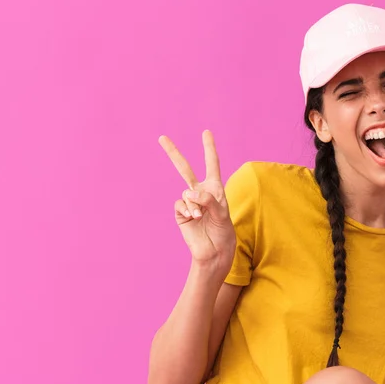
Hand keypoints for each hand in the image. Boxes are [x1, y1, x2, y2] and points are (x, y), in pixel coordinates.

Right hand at [158, 130, 235, 270]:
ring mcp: (189, 202)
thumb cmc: (223, 231)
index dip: (209, 148)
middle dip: (173, 153)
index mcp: (214, 188)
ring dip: (195, 204)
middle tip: (161, 137)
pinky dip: (187, 209)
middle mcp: (200, 192)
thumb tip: (188, 192)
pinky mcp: (181, 213)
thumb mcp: (222, 213)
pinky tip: (193, 217)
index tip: (206, 132)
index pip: (211, 164)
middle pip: (184, 169)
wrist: (214, 251)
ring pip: (186, 191)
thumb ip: (208, 199)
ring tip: (202, 217)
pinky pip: (180, 204)